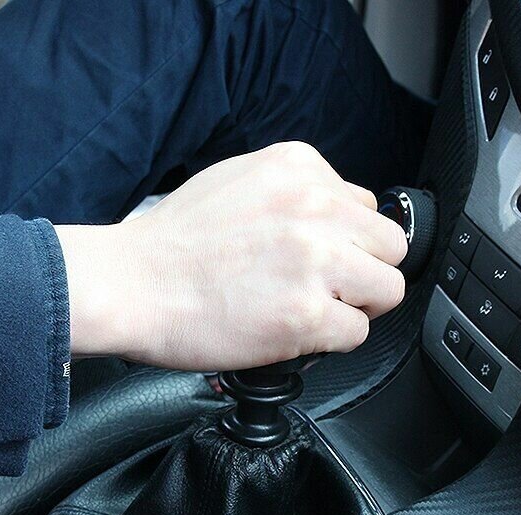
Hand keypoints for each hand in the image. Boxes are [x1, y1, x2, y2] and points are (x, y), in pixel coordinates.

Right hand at [56, 141, 406, 370]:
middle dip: (362, 271)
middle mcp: (313, 206)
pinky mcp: (307, 313)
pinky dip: (330, 341)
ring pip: (387, 289)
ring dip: (354, 306)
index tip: (321, 257)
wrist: (131, 285)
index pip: (365, 206)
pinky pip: (356, 333)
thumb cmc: (172, 243)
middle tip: (325, 288)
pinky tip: (292, 331)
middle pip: (389, 246)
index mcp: (298, 167)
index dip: (347, 240)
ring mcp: (314, 260)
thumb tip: (338, 214)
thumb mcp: (237, 180)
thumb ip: (294, 191)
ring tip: (311, 310)